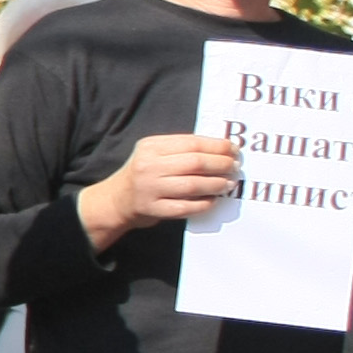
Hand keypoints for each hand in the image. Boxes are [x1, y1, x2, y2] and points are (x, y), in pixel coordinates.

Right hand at [78, 132, 240, 248]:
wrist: (117, 199)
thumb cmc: (145, 173)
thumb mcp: (156, 153)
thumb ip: (182, 149)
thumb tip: (224, 149)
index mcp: (151, 146)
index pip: (192, 143)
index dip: (218, 146)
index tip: (234, 150)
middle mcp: (148, 166)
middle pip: (194, 163)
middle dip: (221, 164)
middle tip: (235, 167)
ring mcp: (149, 189)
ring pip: (192, 185)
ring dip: (216, 184)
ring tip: (228, 183)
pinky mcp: (152, 209)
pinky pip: (186, 207)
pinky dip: (204, 203)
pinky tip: (213, 200)